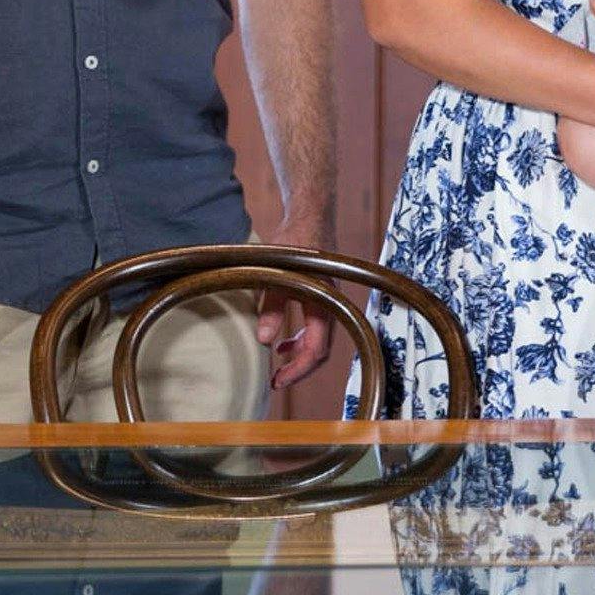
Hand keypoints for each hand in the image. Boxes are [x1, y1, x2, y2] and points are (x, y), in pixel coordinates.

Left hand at [255, 223, 334, 390]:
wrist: (310, 213)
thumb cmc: (295, 240)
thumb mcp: (277, 276)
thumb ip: (271, 308)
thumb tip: (264, 340)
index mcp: (323, 303)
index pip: (316, 349)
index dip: (298, 370)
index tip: (278, 381)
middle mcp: (331, 305)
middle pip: (321, 350)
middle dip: (300, 368)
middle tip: (277, 381)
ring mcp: (329, 299)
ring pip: (320, 338)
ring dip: (300, 352)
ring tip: (278, 361)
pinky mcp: (323, 293)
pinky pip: (317, 324)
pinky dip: (302, 336)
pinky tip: (282, 340)